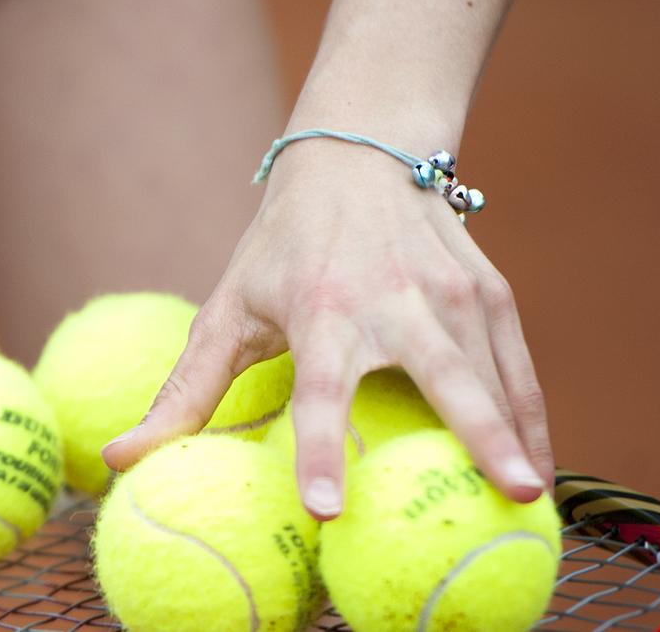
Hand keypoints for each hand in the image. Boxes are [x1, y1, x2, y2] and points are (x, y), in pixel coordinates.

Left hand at [101, 138, 551, 519]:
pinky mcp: (491, 291)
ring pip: (495, 374)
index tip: (326, 508)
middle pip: (445, 376)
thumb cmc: (283, 245)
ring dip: (519, 439)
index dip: (318, 448)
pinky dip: (533, 418)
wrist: (360, 151)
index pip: (319, 390)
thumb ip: (184, 391)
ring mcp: (453, 292)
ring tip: (533, 503)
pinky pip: (519, 368)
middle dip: (480, 434)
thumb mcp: (227, 308)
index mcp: (322, 309)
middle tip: (510, 494)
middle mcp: (396, 299)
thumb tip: (119, 461)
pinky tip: (540, 469)